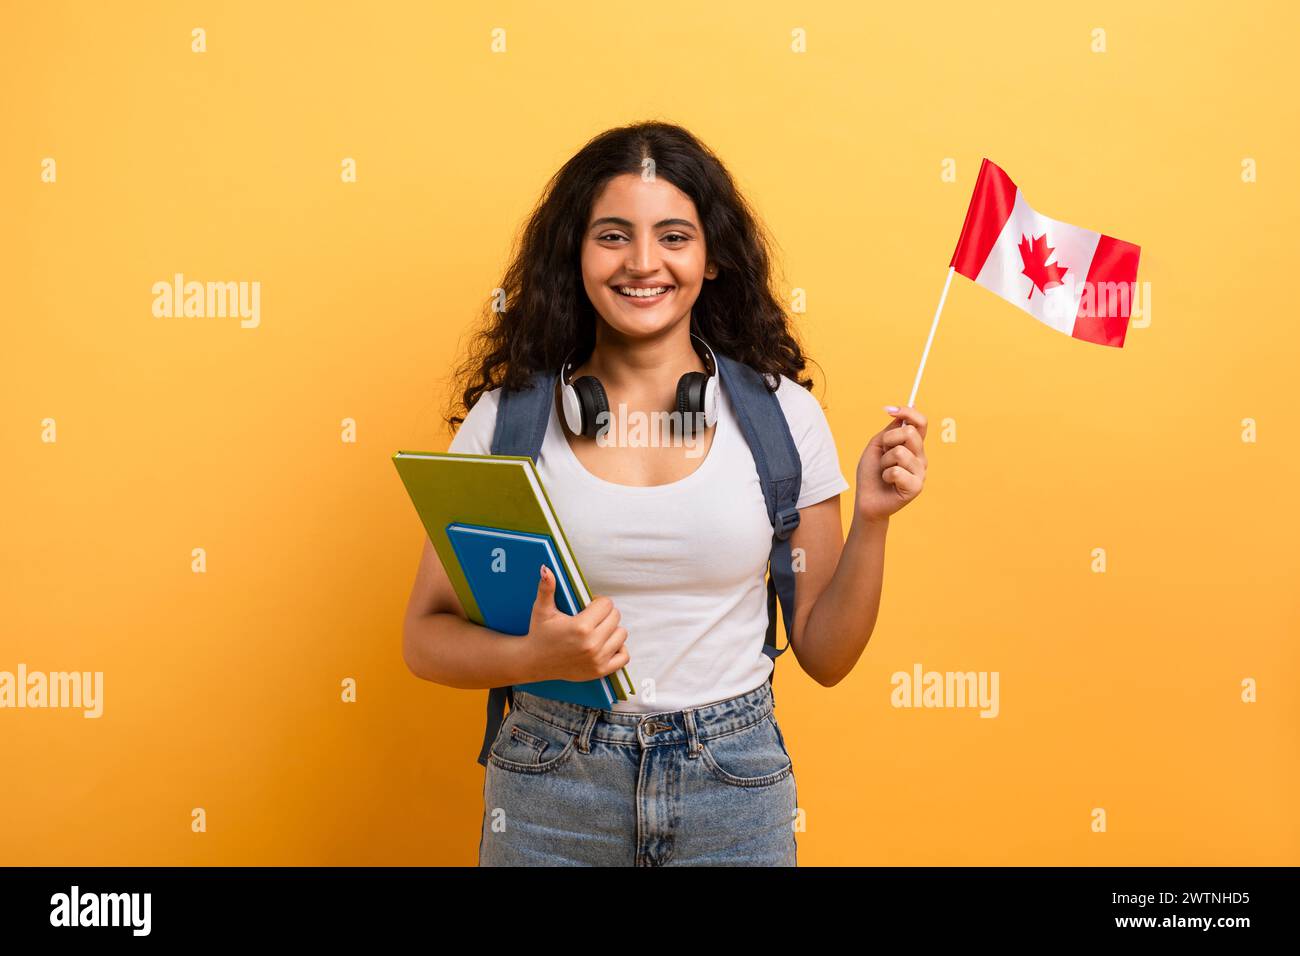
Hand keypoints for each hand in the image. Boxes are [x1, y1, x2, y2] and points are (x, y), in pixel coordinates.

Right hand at [525, 565, 628, 682]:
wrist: (534, 662)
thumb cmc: (539, 634)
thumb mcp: (541, 610)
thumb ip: (546, 588)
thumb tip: (547, 569)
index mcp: (580, 627)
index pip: (607, 604)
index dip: (598, 602)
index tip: (588, 606)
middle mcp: (592, 644)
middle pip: (616, 617)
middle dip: (605, 614)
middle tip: (591, 618)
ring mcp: (597, 659)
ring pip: (622, 634)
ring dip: (612, 630)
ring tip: (597, 630)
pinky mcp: (600, 671)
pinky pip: (624, 656)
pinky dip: (619, 649)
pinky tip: (605, 644)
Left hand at [854, 404, 927, 523]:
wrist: (866, 499)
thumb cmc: (871, 473)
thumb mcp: (877, 446)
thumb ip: (890, 430)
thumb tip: (900, 413)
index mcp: (914, 446)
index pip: (921, 422)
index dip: (908, 412)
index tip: (889, 410)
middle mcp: (921, 457)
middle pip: (910, 433)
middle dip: (888, 440)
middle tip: (883, 454)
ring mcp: (920, 472)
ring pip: (900, 452)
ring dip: (884, 462)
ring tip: (884, 472)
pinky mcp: (916, 487)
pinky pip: (896, 471)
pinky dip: (885, 475)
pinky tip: (888, 483)